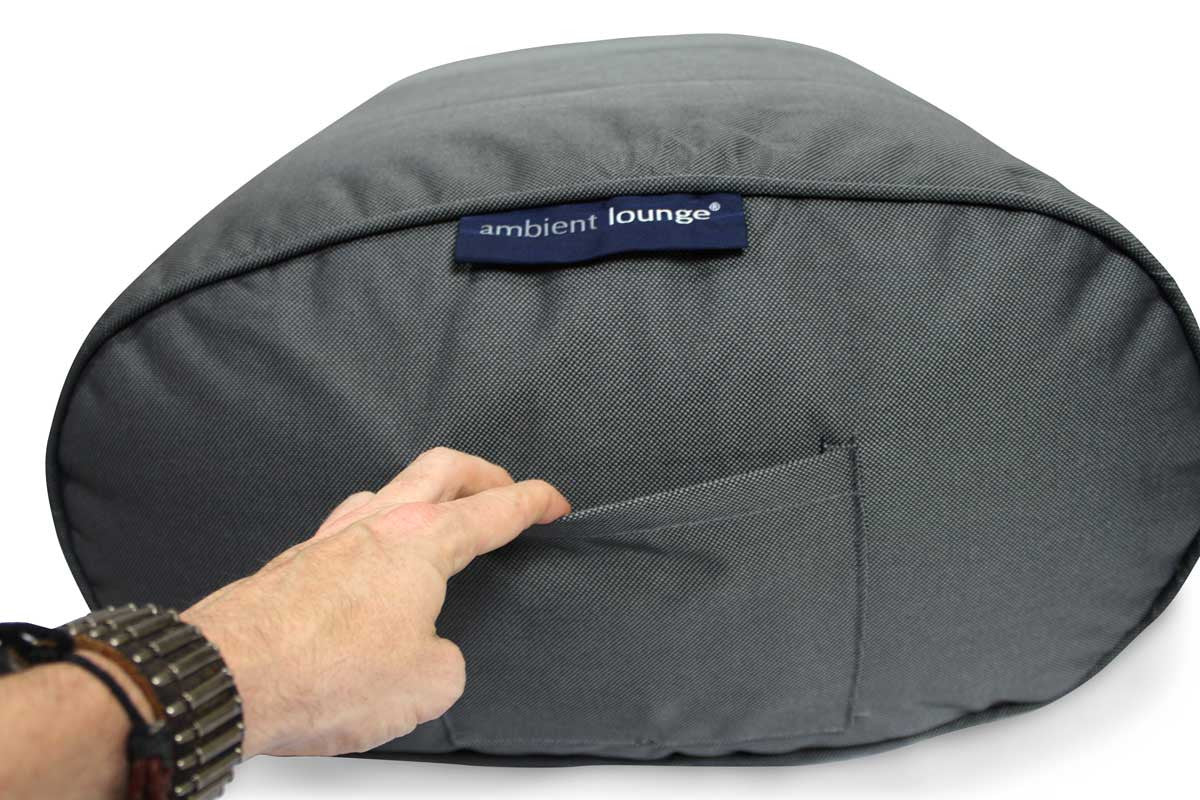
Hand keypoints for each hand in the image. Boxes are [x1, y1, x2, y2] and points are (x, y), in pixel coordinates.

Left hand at [180, 448, 569, 756]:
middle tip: (502, 488)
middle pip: (442, 467)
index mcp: (423, 542)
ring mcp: (332, 536)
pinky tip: (375, 557)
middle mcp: (378, 524)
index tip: (555, 502)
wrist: (228, 675)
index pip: (496, 509)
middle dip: (483, 471)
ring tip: (440, 518)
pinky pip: (350, 523)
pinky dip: (380, 527)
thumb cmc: (325, 673)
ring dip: (426, 493)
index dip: (534, 502)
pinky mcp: (296, 561)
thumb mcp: (425, 685)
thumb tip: (430, 653)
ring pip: (391, 487)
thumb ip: (444, 662)